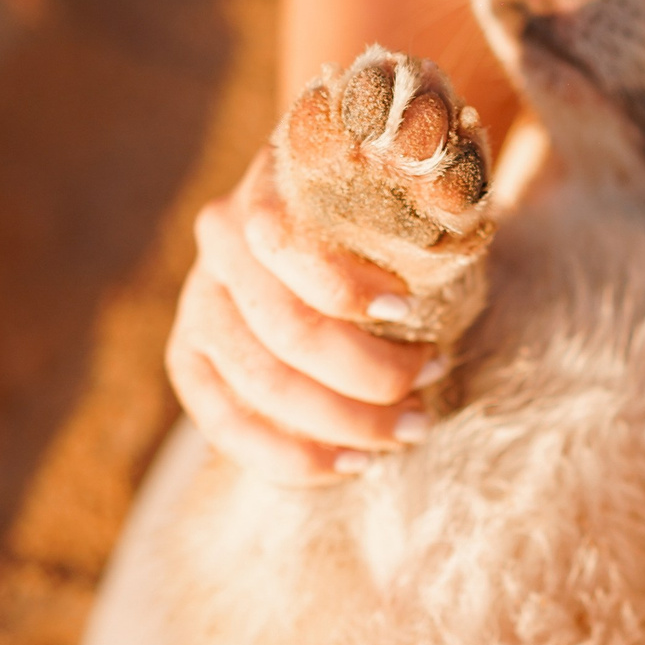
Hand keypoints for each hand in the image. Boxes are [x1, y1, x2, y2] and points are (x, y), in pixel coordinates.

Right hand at [165, 146, 441, 485]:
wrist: (320, 207)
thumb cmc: (378, 201)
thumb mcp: (397, 180)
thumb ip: (422, 194)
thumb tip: (453, 213)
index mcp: (264, 189)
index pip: (289, 245)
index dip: (348, 288)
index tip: (412, 310)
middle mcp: (220, 246)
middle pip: (286, 331)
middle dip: (371, 373)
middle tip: (435, 381)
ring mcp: (198, 305)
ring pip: (262, 386)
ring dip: (346, 421)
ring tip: (411, 428)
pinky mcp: (191, 361)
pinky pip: (226, 426)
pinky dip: (293, 457)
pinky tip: (351, 464)